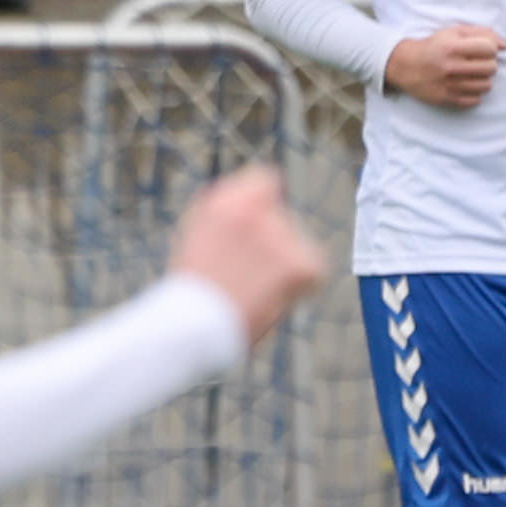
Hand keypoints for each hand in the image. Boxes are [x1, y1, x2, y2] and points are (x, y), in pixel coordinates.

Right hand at [166, 168, 325, 346]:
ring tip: (254, 290)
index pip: (265, 180)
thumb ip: (222, 211)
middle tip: (249, 273)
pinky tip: (273, 299)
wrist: (194, 327)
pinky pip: (315, 273)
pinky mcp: (301, 263)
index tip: (260, 223)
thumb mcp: (193, 235)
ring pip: (299, 246)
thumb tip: (247, 200)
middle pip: (284, 218)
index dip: (264, 203)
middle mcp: (255, 211)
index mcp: (225, 201)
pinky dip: (302, 288)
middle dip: (274, 241)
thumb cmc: (191, 289)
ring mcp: (280, 236)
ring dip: (285, 265)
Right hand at [382, 25, 502, 108]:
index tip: (481, 50)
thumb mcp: (454, 32)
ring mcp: (449, 85)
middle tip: (476, 63)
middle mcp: (451, 67)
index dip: (489, 48)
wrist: (404, 65)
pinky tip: (464, 86)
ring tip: (471, 75)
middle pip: (491, 68)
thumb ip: (482, 34)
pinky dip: (473, 93)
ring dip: (482, 79)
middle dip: (487, 64)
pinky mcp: (446, 99)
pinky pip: (475, 100)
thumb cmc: (433, 46)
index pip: (490, 48)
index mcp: (452, 47)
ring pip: (486, 86)